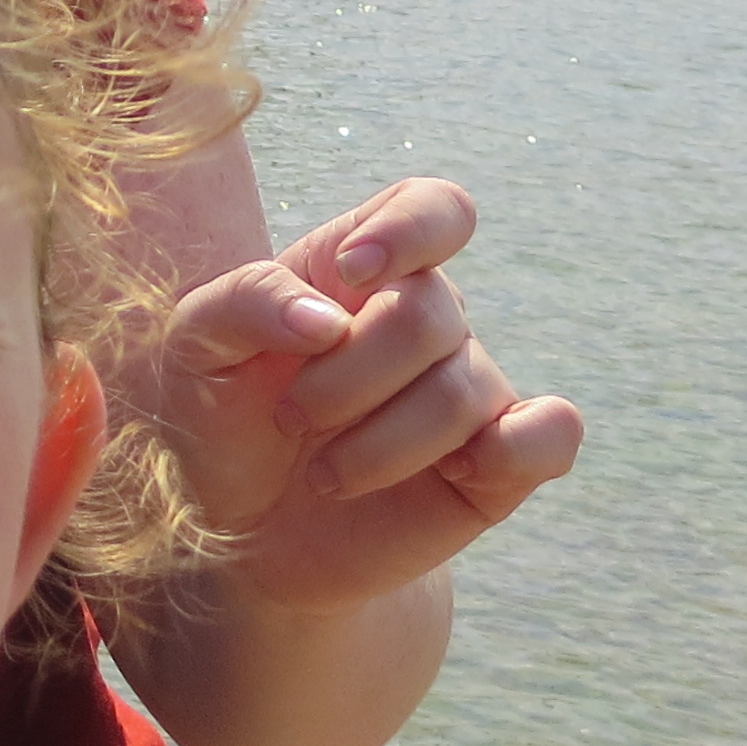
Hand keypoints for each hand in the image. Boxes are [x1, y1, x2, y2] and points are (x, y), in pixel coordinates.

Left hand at [150, 178, 581, 617]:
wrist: (243, 536)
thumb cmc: (223, 420)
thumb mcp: (195, 348)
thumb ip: (245, 301)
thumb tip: (328, 320)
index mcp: (362, 267)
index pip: (432, 209)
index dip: (408, 231)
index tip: (352, 275)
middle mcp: (428, 318)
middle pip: (429, 315)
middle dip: (345, 381)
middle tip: (291, 418)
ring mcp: (468, 389)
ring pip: (461, 392)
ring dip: (375, 448)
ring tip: (322, 476)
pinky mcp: (498, 464)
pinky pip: (551, 436)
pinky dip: (517, 449)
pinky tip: (456, 474)